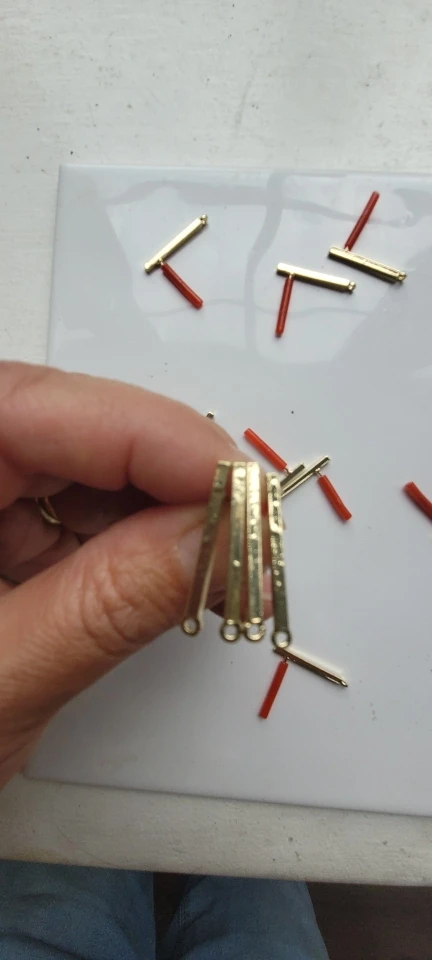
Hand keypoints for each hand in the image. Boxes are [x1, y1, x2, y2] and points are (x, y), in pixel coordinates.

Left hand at [0, 363, 239, 786]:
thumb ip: (105, 605)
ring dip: (148, 512)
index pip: (40, 407)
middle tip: (239, 534)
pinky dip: (114, 543)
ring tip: (208, 567)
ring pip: (69, 466)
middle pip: (63, 426)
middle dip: (163, 476)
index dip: (159, 438)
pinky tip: (155, 577)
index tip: (242, 491)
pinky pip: (55, 510)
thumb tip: (213, 537)